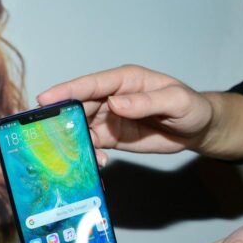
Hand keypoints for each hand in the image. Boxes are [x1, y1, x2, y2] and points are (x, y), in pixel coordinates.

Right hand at [37, 65, 215, 159]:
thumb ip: (146, 102)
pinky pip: (90, 144)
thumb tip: (115, 103)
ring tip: (75, 154)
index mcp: (124, 81)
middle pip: (78, 106)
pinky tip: (96, 162)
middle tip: (48, 135)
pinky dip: (87, 154)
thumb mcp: (176, 101)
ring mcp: (107, 118)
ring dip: (74, 140)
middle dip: (61, 119)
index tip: (44, 99)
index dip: (66, 91)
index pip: (91, 84)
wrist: (197, 130)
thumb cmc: (191, 108)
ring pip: (79, 126)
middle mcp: (110, 97)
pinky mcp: (109, 137)